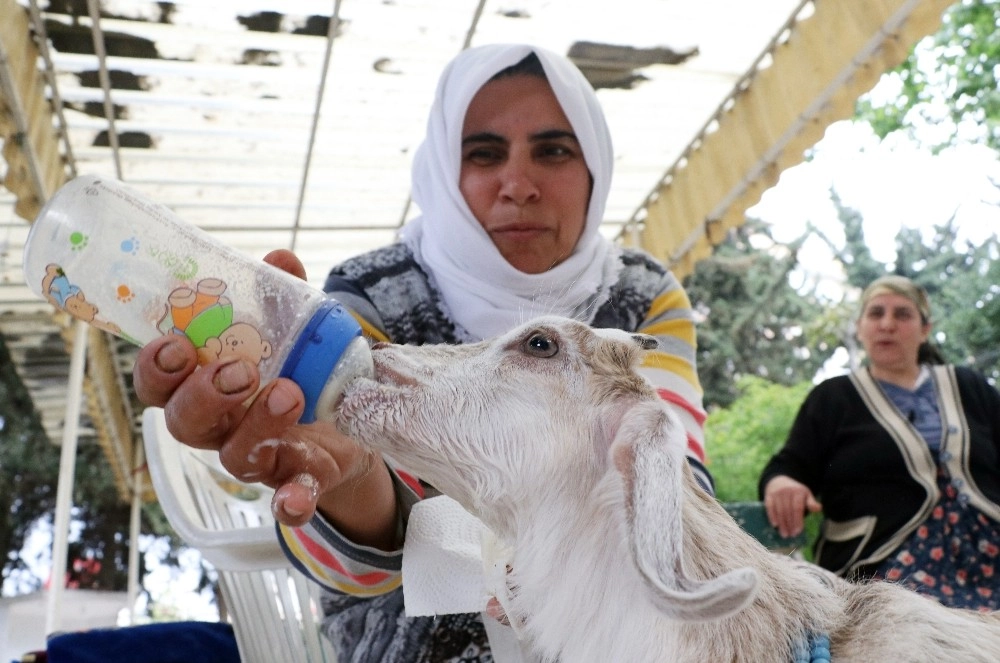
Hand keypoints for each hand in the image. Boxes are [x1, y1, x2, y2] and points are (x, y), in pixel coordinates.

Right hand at [133, 250, 398, 548]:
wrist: (349, 425)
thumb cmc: (300, 370)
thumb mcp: (291, 331)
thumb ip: (281, 297)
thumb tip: (279, 259)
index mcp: (207, 386)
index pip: (160, 384)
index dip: (156, 369)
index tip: (174, 345)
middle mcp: (222, 427)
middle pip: (186, 424)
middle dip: (204, 396)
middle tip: (238, 372)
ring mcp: (259, 458)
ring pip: (234, 456)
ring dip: (255, 425)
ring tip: (288, 392)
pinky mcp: (299, 478)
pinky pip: (287, 498)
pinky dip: (290, 501)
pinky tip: (294, 499)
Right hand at [763, 475, 821, 537]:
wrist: (779, 481)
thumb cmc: (795, 492)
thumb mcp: (806, 494)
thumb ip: (811, 503)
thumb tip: (819, 508)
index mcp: (798, 491)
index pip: (797, 508)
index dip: (798, 520)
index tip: (798, 531)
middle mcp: (786, 491)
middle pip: (788, 511)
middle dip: (789, 525)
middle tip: (791, 536)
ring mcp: (777, 493)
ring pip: (779, 511)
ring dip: (782, 524)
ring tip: (784, 534)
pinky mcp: (769, 495)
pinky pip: (769, 507)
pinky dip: (772, 517)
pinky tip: (775, 525)